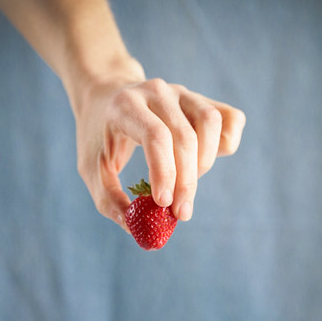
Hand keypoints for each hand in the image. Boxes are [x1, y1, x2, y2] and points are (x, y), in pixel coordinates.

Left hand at [74, 76, 245, 227]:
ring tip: (186, 183)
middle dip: (186, 182)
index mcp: (126, 106)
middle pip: (185, 137)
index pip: (156, 136)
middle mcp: (157, 92)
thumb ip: (110, 200)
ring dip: (205, 162)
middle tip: (180, 214)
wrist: (105, 98)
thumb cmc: (98, 137)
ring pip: (211, 123)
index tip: (164, 204)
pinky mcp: (199, 99)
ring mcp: (181, 92)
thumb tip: (136, 228)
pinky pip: (230, 118)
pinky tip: (205, 162)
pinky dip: (226, 144)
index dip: (165, 172)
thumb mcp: (91, 169)